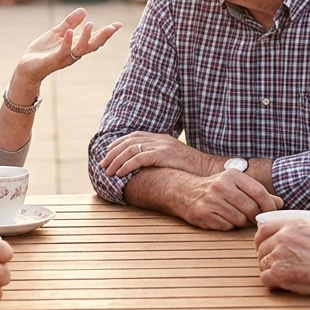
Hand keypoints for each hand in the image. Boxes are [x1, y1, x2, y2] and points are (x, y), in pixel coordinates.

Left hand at [12, 8, 121, 85]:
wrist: (27, 67)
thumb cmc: (43, 52)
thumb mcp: (57, 33)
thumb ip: (70, 22)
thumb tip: (84, 10)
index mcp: (75, 46)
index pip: (94, 39)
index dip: (106, 33)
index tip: (118, 24)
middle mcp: (73, 53)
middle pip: (92, 46)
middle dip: (104, 37)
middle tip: (114, 27)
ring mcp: (64, 58)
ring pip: (80, 49)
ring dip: (86, 37)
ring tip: (90, 24)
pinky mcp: (53, 61)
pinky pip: (62, 51)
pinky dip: (67, 42)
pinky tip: (70, 32)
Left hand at [101, 131, 218, 177]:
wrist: (207, 169)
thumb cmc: (189, 168)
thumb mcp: (171, 159)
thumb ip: (157, 158)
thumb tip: (142, 167)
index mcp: (159, 138)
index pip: (132, 136)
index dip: (117, 144)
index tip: (107, 154)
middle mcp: (158, 139)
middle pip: (128, 142)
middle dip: (112, 153)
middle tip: (102, 164)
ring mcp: (161, 146)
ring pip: (130, 150)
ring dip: (116, 161)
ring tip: (108, 171)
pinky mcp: (163, 154)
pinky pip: (139, 159)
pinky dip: (127, 165)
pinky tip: (120, 173)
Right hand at [173, 171, 283, 229]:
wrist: (183, 192)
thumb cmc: (215, 189)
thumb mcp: (235, 184)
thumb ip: (257, 193)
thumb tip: (280, 203)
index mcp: (232, 175)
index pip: (258, 191)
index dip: (268, 205)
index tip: (271, 212)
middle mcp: (221, 186)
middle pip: (250, 208)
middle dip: (254, 216)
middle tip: (252, 218)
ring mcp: (211, 201)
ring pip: (239, 219)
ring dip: (240, 221)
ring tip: (231, 214)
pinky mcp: (204, 215)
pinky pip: (227, 226)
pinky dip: (227, 225)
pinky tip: (220, 217)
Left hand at [256, 220, 309, 296]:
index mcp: (292, 225)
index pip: (264, 228)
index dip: (261, 239)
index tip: (262, 245)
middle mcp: (282, 237)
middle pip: (262, 248)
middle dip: (266, 257)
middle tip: (275, 266)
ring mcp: (278, 255)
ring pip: (263, 263)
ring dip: (270, 270)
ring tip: (283, 276)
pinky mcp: (278, 273)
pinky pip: (265, 278)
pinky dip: (272, 283)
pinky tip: (281, 285)